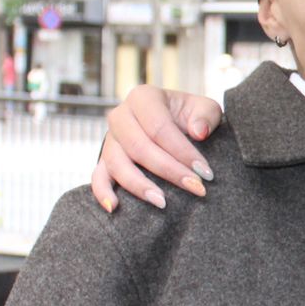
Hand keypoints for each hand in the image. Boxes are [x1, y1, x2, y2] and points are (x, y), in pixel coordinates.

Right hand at [90, 85, 223, 211]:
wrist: (174, 123)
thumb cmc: (190, 116)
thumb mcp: (205, 109)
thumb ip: (206, 116)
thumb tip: (199, 132)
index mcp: (144, 98)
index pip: (159, 127)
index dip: (182, 151)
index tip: (205, 172)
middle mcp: (121, 116)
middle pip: (139, 147)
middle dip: (169, 171)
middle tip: (196, 189)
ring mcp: (109, 139)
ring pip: (118, 163)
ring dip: (140, 186)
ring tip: (163, 203)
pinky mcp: (105, 160)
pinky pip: (98, 176)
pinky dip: (102, 192)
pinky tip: (114, 207)